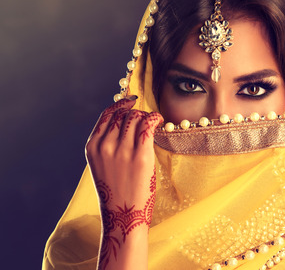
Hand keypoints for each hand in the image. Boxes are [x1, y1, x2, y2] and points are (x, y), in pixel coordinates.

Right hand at [85, 97, 162, 268]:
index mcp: (92, 147)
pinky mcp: (141, 156)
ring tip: (152, 123)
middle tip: (145, 120)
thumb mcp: (102, 165)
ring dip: (146, 116)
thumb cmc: (116, 191)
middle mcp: (105, 146)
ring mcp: (122, 151)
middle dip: (136, 113)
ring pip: (135, 118)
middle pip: (123, 115)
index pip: (106, 115)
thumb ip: (109, 144)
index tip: (131, 102)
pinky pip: (148, 125)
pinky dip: (154, 117)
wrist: (123, 216)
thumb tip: (127, 121)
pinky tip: (159, 120)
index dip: (120, 105)